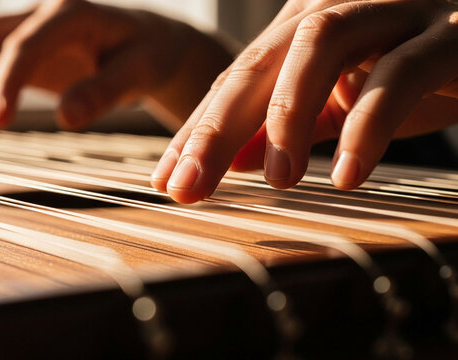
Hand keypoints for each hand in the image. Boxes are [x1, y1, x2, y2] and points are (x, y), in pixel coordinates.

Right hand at [0, 0, 232, 129]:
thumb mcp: (138, 74)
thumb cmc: (147, 56)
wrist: (148, 44)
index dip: (4, 82)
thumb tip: (65, 118)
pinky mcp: (22, 44)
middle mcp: (41, 11)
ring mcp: (28, 26)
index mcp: (71, 12)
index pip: (23, 45)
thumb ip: (103, 92)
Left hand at [151, 0, 457, 203]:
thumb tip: (232, 159)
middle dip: (215, 127)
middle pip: (258, 62)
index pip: (236, 79)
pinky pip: (397, 75)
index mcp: (303, 23)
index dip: (197, 129)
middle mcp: (336, 6)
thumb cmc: (415, 64)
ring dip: (286, 116)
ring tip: (276, 180)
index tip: (167, 179)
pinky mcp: (445, 33)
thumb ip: (289, 126)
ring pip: (317, 47)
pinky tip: (347, 174)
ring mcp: (391, 11)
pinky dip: (367, 125)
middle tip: (187, 187)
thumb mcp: (341, 102)